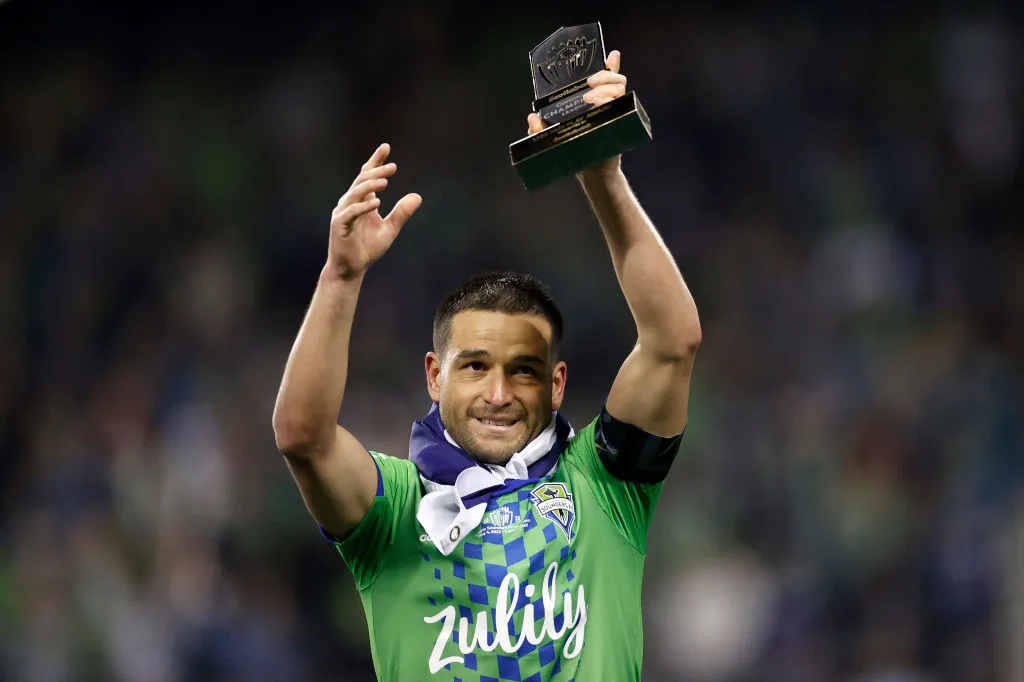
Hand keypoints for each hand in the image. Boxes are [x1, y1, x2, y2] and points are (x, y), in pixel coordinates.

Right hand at [327, 143, 421, 279]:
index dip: (375, 161)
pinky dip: (363, 207)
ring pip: (355, 193)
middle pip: (362, 180)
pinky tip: (377, 202)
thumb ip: (401, 213)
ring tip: (386, 181)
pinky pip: (351, 213)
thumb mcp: (390, 229)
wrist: (351, 269)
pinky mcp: (339, 225)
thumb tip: (417, 196)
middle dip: (377, 171)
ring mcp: (343, 213)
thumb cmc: (367, 248)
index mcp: (361, 201)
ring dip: (370, 186)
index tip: (386, 147)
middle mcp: (350, 203)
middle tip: (393, 167)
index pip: (367, 176)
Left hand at [526, 50, 626, 177]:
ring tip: (590, 98)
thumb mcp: (551, 139)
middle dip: (604, 75)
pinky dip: (612, 98)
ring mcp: (614, 110)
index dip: (610, 64)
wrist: (589, 172)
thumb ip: (538, 129)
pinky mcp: (619, 120)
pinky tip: (602, 101)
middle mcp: (606, 102)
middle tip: (589, 84)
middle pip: (614, 78)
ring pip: (619, 87)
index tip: (611, 54)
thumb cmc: (572, 152)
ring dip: (606, 87)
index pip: (605, 77)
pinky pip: (622, 102)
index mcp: (591, 100)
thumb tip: (532, 116)